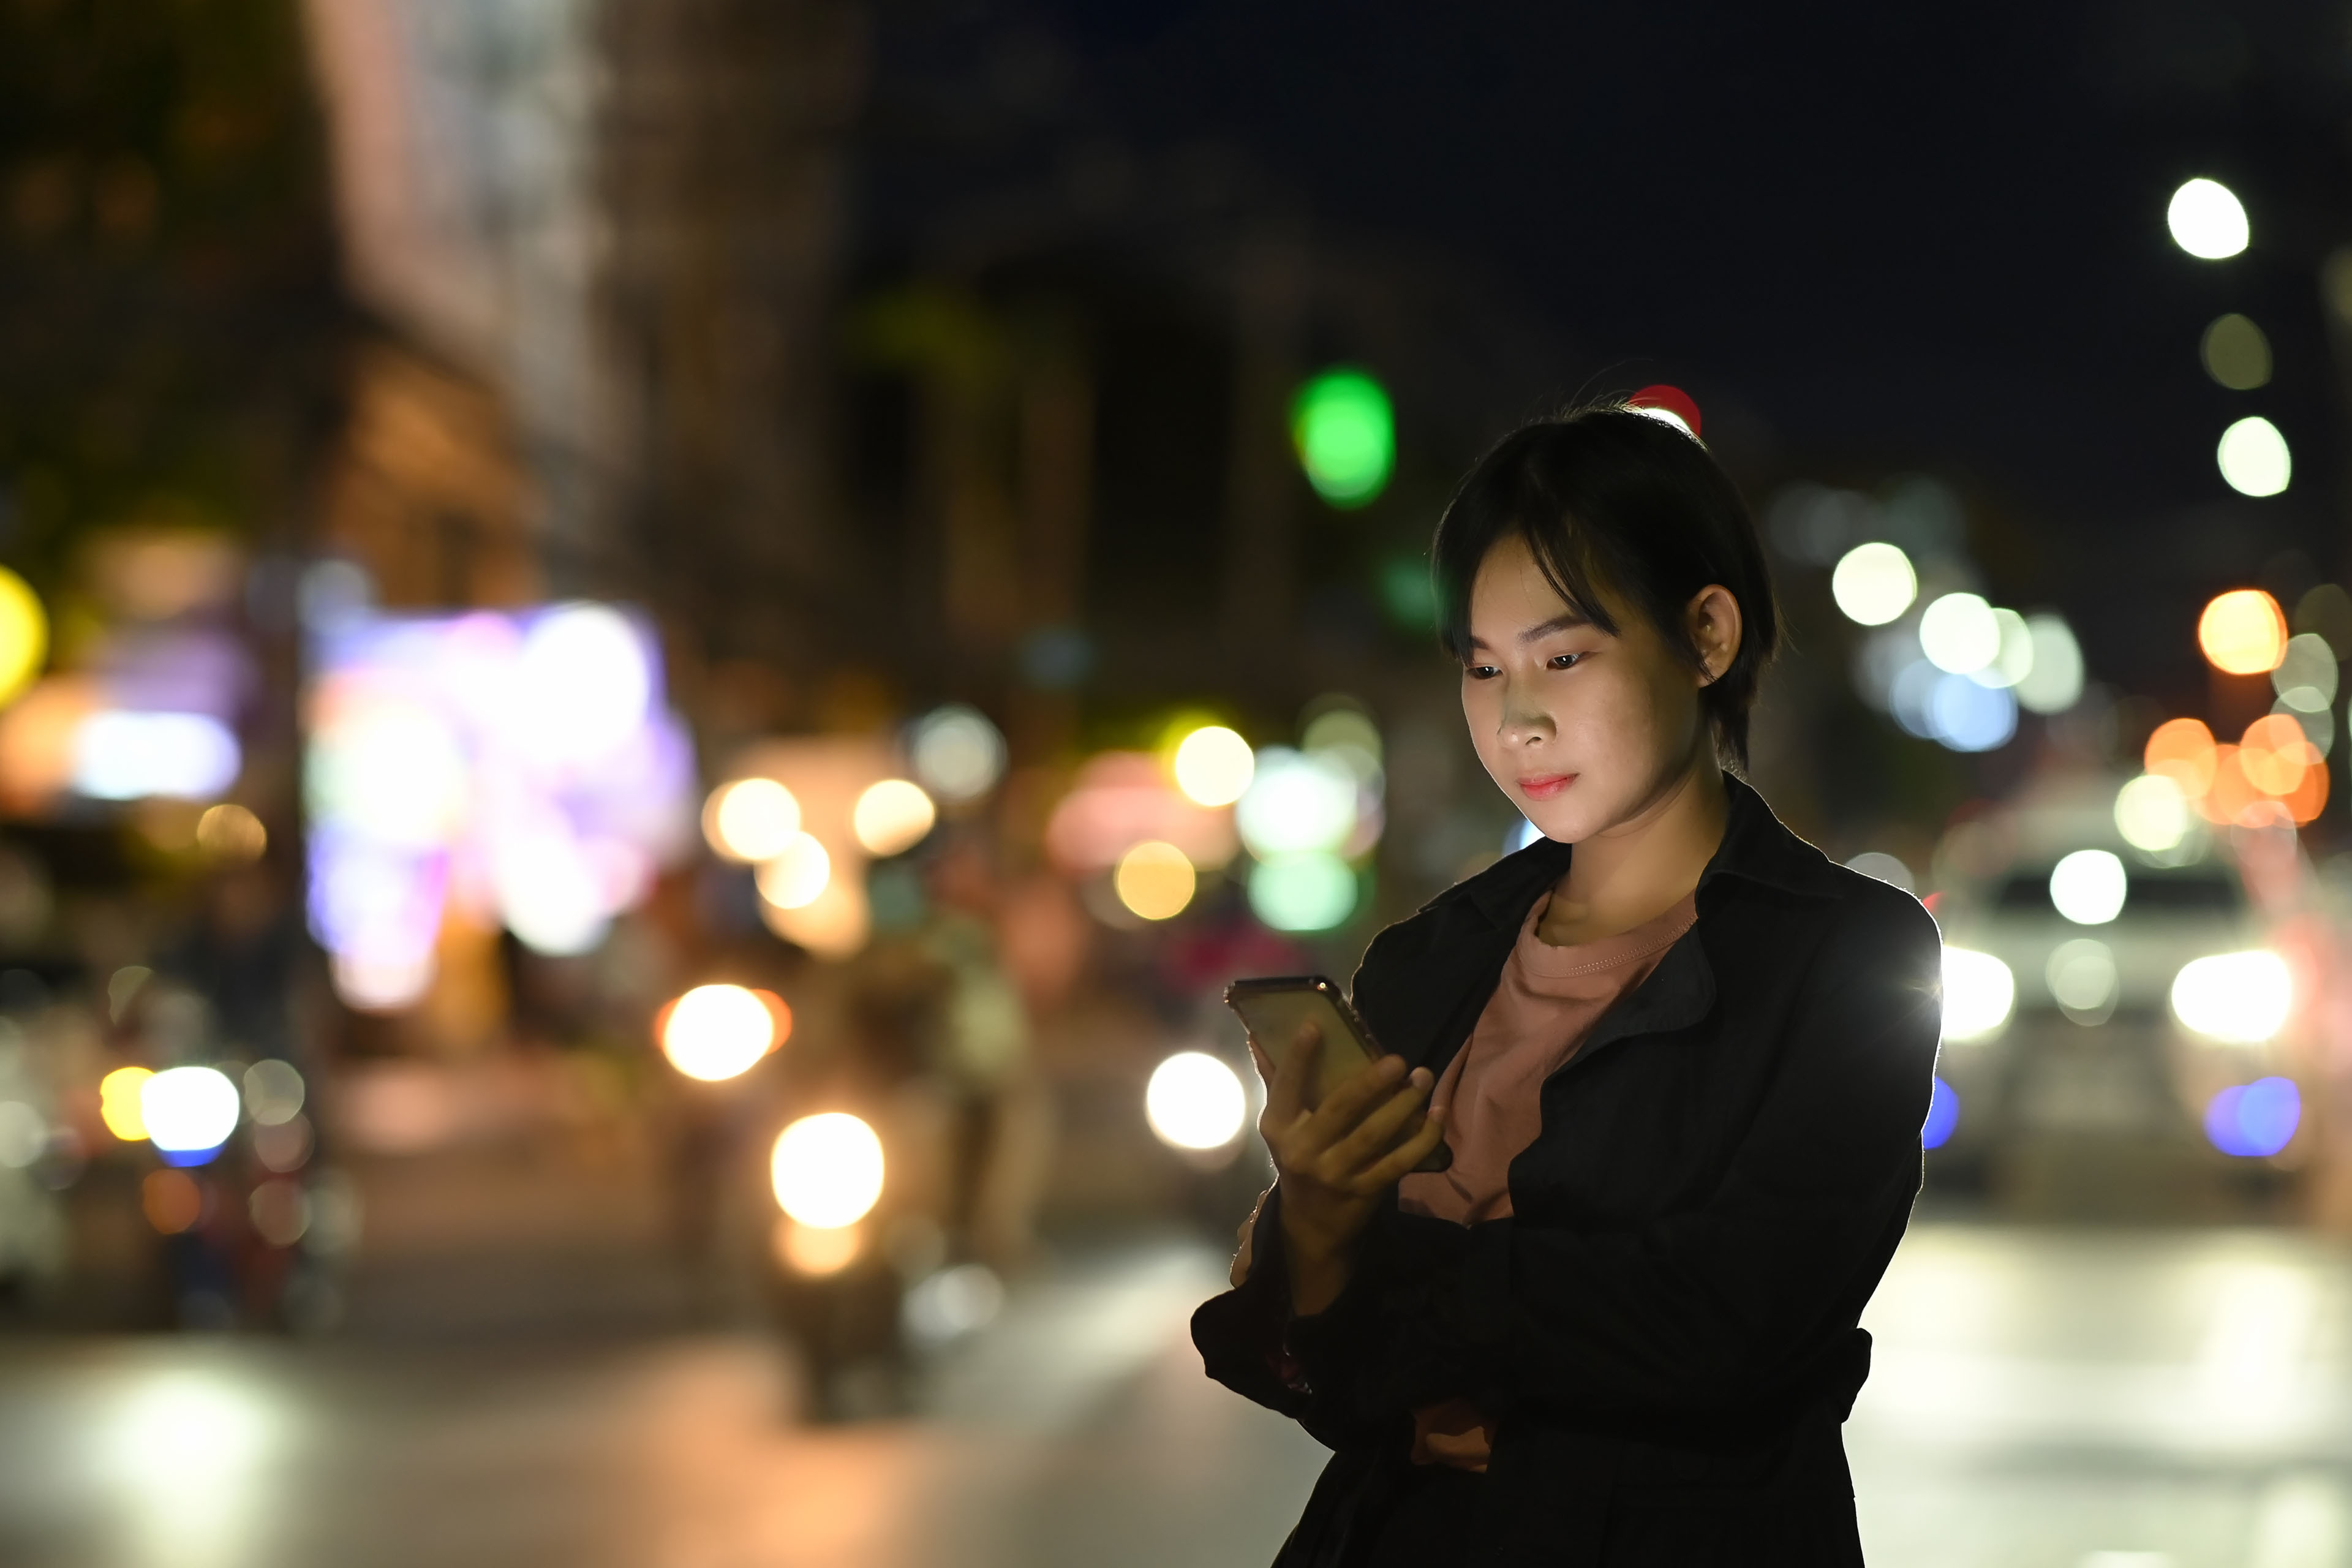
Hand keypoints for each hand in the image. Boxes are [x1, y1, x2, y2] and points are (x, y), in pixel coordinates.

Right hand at [1254, 1022, 1444, 1314]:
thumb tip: (1258, 1037)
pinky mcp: (1364, 1191)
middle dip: (1370, 1082)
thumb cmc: (1299, 1159)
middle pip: (1339, 1110)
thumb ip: (1277, 1083)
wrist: (1310, 1225)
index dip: (1298, 1058)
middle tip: (1398, 1059)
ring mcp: (1335, 1174)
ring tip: (1423, 1078)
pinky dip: (1422, 1138)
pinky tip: (1437, 1113)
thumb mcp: (1282, 1128)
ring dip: (1403, 1104)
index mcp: (1278, 1129)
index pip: (1285, 1088)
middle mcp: (1303, 1152)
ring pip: (1374, 1134)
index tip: (1315, 1025)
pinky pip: (1398, 1161)